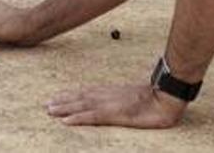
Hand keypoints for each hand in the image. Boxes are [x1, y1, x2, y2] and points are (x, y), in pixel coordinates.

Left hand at [45, 82, 186, 128]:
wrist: (166, 96)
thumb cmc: (158, 97)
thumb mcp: (140, 96)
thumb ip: (129, 96)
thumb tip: (128, 98)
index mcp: (114, 92)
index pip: (89, 92)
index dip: (74, 94)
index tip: (60, 96)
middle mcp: (108, 95)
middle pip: (81, 97)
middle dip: (64, 101)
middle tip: (47, 104)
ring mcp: (110, 104)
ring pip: (82, 105)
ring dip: (65, 108)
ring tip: (50, 110)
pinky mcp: (114, 114)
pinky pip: (91, 117)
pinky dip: (77, 118)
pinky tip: (66, 121)